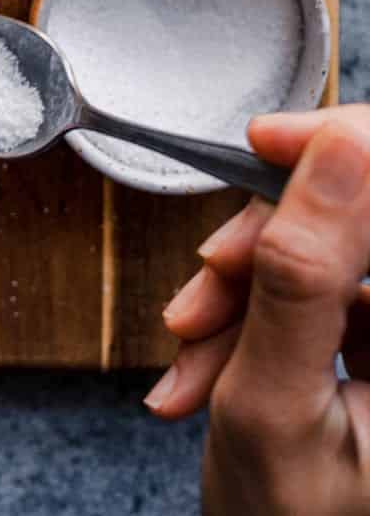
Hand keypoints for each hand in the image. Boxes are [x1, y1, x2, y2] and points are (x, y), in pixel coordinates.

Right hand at [147, 105, 369, 514]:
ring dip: (243, 286)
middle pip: (359, 212)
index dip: (341, 146)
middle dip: (268, 238)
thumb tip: (336, 144)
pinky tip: (207, 362)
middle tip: (207, 277)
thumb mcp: (273, 401)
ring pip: (323, 246)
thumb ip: (299, 270)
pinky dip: (249, 314)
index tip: (263, 141)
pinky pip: (310, 285)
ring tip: (190, 348)